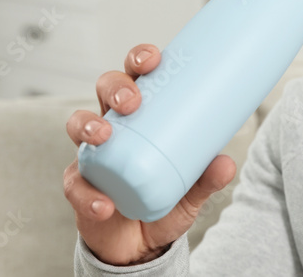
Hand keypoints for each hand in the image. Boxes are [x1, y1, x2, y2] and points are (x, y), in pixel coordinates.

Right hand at [63, 44, 236, 265]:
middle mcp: (115, 125)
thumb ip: (208, 178)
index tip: (154, 59)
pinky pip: (75, 182)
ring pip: (78, 123)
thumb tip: (227, 163)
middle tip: (132, 102)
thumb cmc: (165, 199)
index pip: (137, 75)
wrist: (140, 245)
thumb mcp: (192, 189)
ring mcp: (93, 152)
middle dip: (115, 87)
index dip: (140, 59)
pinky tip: (105, 203)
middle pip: (105, 88)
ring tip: (104, 136)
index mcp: (143, 114)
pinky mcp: (78, 184)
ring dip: (87, 124)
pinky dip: (89, 193)